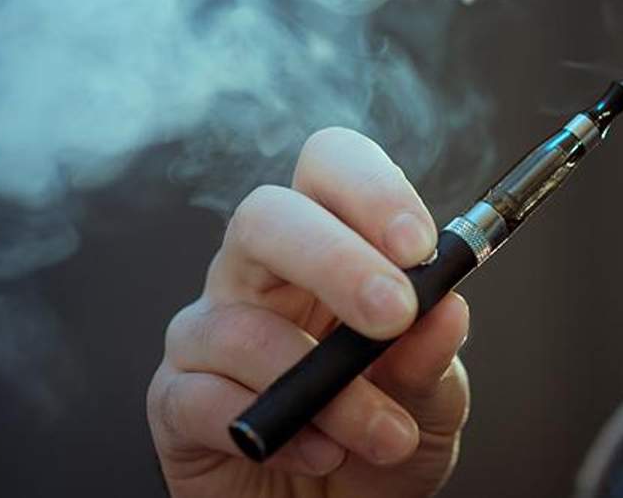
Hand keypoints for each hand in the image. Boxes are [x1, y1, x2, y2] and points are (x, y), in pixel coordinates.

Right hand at [148, 128, 470, 497]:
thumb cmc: (383, 444)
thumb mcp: (433, 401)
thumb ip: (433, 356)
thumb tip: (446, 307)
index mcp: (330, 247)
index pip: (329, 168)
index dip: (370, 189)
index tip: (418, 244)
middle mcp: (261, 275)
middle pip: (264, 215)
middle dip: (333, 259)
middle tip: (391, 315)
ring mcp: (210, 333)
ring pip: (240, 324)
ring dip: (329, 388)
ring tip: (384, 435)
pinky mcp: (176, 399)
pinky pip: (204, 397)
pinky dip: (280, 432)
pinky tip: (321, 453)